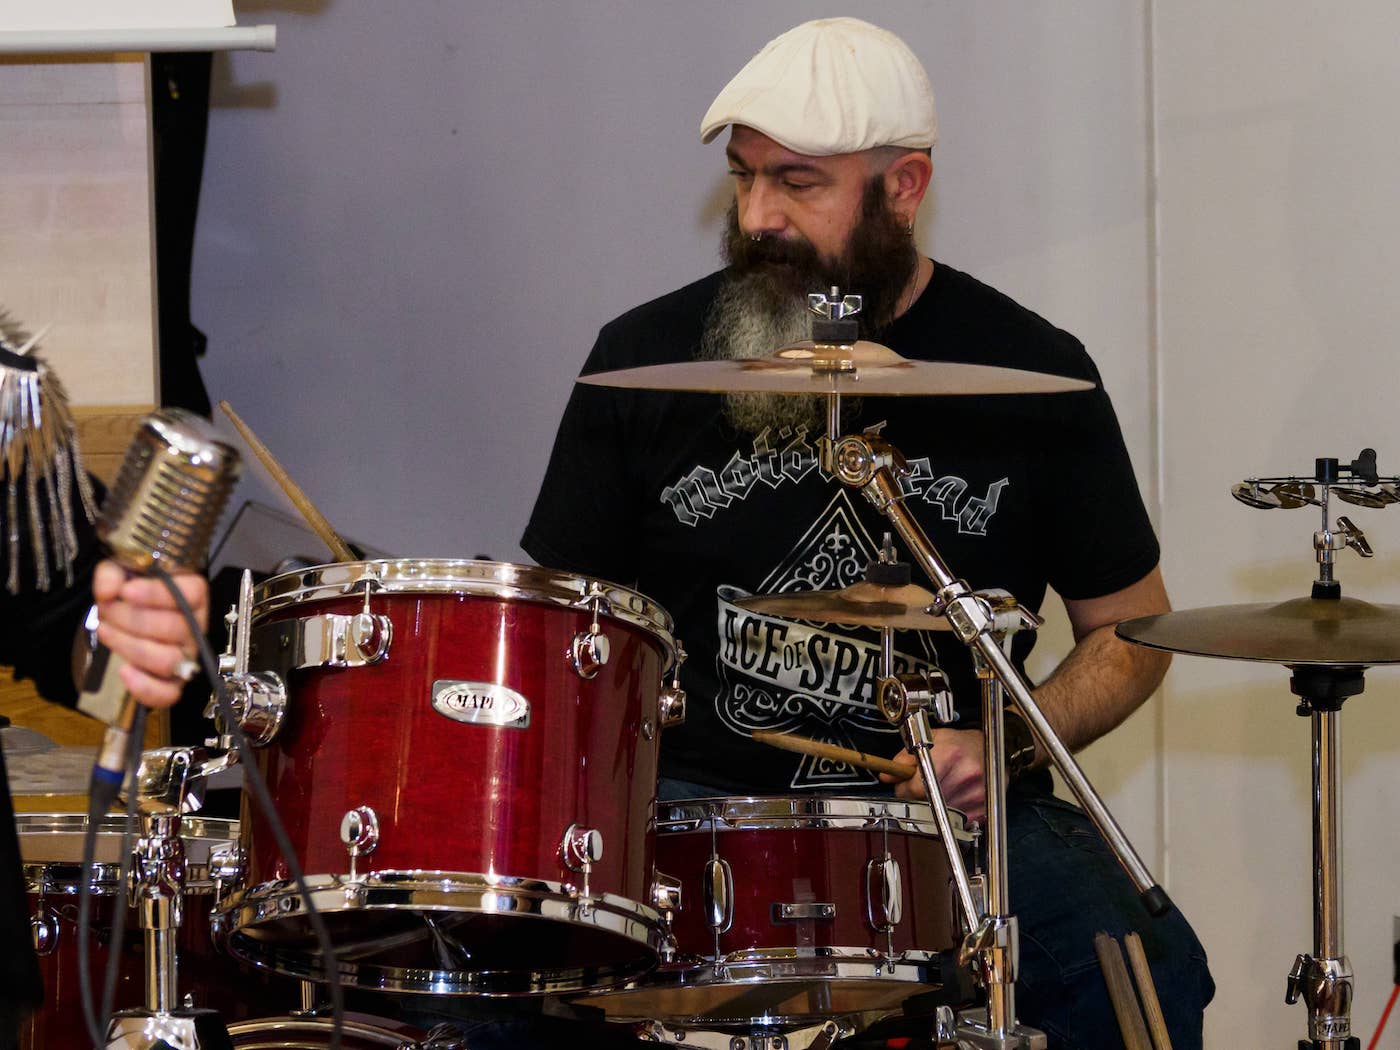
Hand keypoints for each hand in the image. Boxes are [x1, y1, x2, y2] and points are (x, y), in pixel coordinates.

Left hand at [91, 559, 208, 707]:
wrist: (129, 616)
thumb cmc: (133, 591)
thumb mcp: (123, 570)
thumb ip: (113, 573)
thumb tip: (109, 590)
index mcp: (192, 595)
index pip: (190, 593)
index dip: (157, 594)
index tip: (126, 591)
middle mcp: (195, 626)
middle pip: (174, 627)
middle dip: (130, 619)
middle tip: (107, 609)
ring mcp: (185, 655)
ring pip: (167, 659)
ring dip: (129, 646)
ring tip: (108, 631)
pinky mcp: (172, 681)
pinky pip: (168, 693)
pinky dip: (145, 687)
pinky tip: (125, 672)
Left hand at [879, 727, 987, 821]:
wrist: (989, 749)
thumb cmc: (961, 743)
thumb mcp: (931, 740)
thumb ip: (905, 757)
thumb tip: (889, 774)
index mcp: (950, 755)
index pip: (916, 787)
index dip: (903, 789)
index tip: (902, 786)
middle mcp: (965, 774)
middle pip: (926, 801)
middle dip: (916, 797)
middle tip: (919, 786)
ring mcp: (976, 793)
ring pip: (940, 813)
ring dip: (933, 806)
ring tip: (938, 788)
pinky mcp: (982, 807)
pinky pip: (956, 819)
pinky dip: (949, 812)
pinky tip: (952, 795)